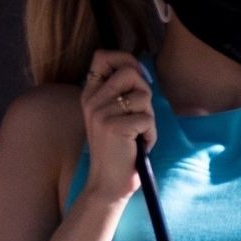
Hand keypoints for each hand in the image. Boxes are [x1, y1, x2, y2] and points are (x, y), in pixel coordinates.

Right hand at [80, 49, 156, 202]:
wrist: (107, 185)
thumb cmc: (117, 152)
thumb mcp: (112, 117)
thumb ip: (120, 93)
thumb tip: (140, 71)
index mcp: (89, 94)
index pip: (103, 56)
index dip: (126, 60)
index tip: (138, 79)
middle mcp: (92, 100)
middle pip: (130, 71)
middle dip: (145, 91)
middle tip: (141, 115)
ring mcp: (101, 113)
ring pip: (143, 96)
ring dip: (149, 118)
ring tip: (138, 135)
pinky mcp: (114, 127)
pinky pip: (147, 119)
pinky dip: (150, 135)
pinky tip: (139, 147)